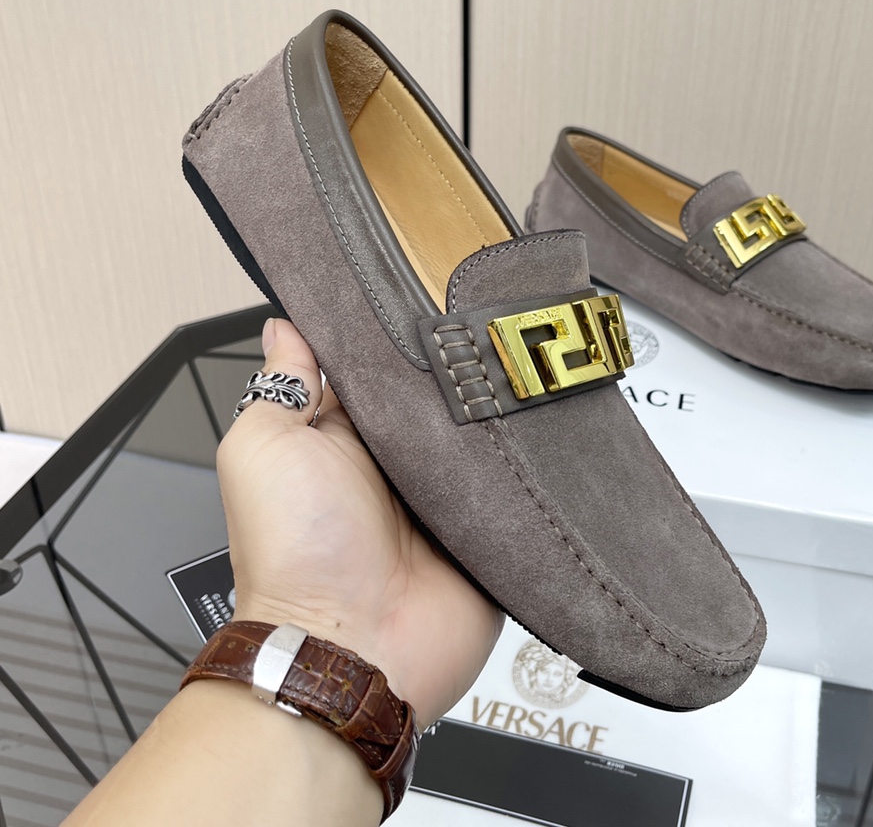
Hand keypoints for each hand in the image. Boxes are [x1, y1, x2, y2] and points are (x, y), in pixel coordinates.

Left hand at [217, 318, 502, 727]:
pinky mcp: (491, 528)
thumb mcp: (264, 448)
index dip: (402, 331)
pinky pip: (522, 483)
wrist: (353, 648)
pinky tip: (548, 425)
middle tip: (489, 322)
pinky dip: (532, 461)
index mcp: (348, 437)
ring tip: (528, 369)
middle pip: (442, 394)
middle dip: (462, 365)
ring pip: (488, 431)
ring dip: (501, 411)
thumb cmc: (294, 553)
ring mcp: (450, 496)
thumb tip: (285, 326)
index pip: (383, 366)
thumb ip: (283, 385)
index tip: (428, 285)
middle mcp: (400, 463)